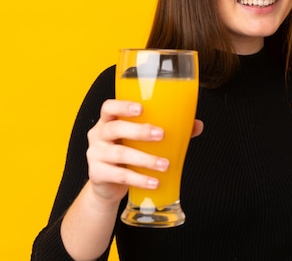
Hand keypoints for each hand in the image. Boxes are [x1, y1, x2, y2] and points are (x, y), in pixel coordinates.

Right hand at [86, 99, 203, 204]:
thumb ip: (168, 130)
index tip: (141, 108)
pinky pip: (119, 175)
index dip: (123, 106)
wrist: (109, 185)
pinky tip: (154, 182)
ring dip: (145, 159)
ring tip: (164, 164)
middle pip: (115, 128)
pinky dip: (139, 179)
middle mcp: (99, 135)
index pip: (109, 107)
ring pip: (119, 153)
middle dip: (139, 130)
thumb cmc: (128, 154)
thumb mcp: (142, 141)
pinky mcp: (97, 174)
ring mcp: (95, 155)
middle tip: (161, 134)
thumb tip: (196, 125)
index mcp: (108, 121)